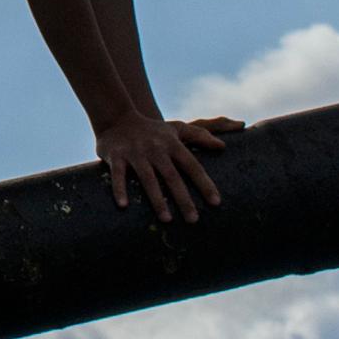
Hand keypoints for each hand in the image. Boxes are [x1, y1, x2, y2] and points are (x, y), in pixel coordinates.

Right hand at [96, 110, 229, 221]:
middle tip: (193, 220)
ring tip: (167, 219)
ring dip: (157, 199)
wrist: (116, 118)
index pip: (192, 165)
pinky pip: (118, 174)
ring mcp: (134, 152)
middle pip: (171, 175)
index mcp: (171, 144)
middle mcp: (154, 148)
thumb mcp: (176, 128)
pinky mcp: (115, 155)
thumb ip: (199, 136)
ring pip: (147, 178)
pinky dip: (119, 189)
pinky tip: (124, 206)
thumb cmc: (152, 130)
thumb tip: (223, 146)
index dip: (204, 183)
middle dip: (183, 198)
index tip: (216, 203)